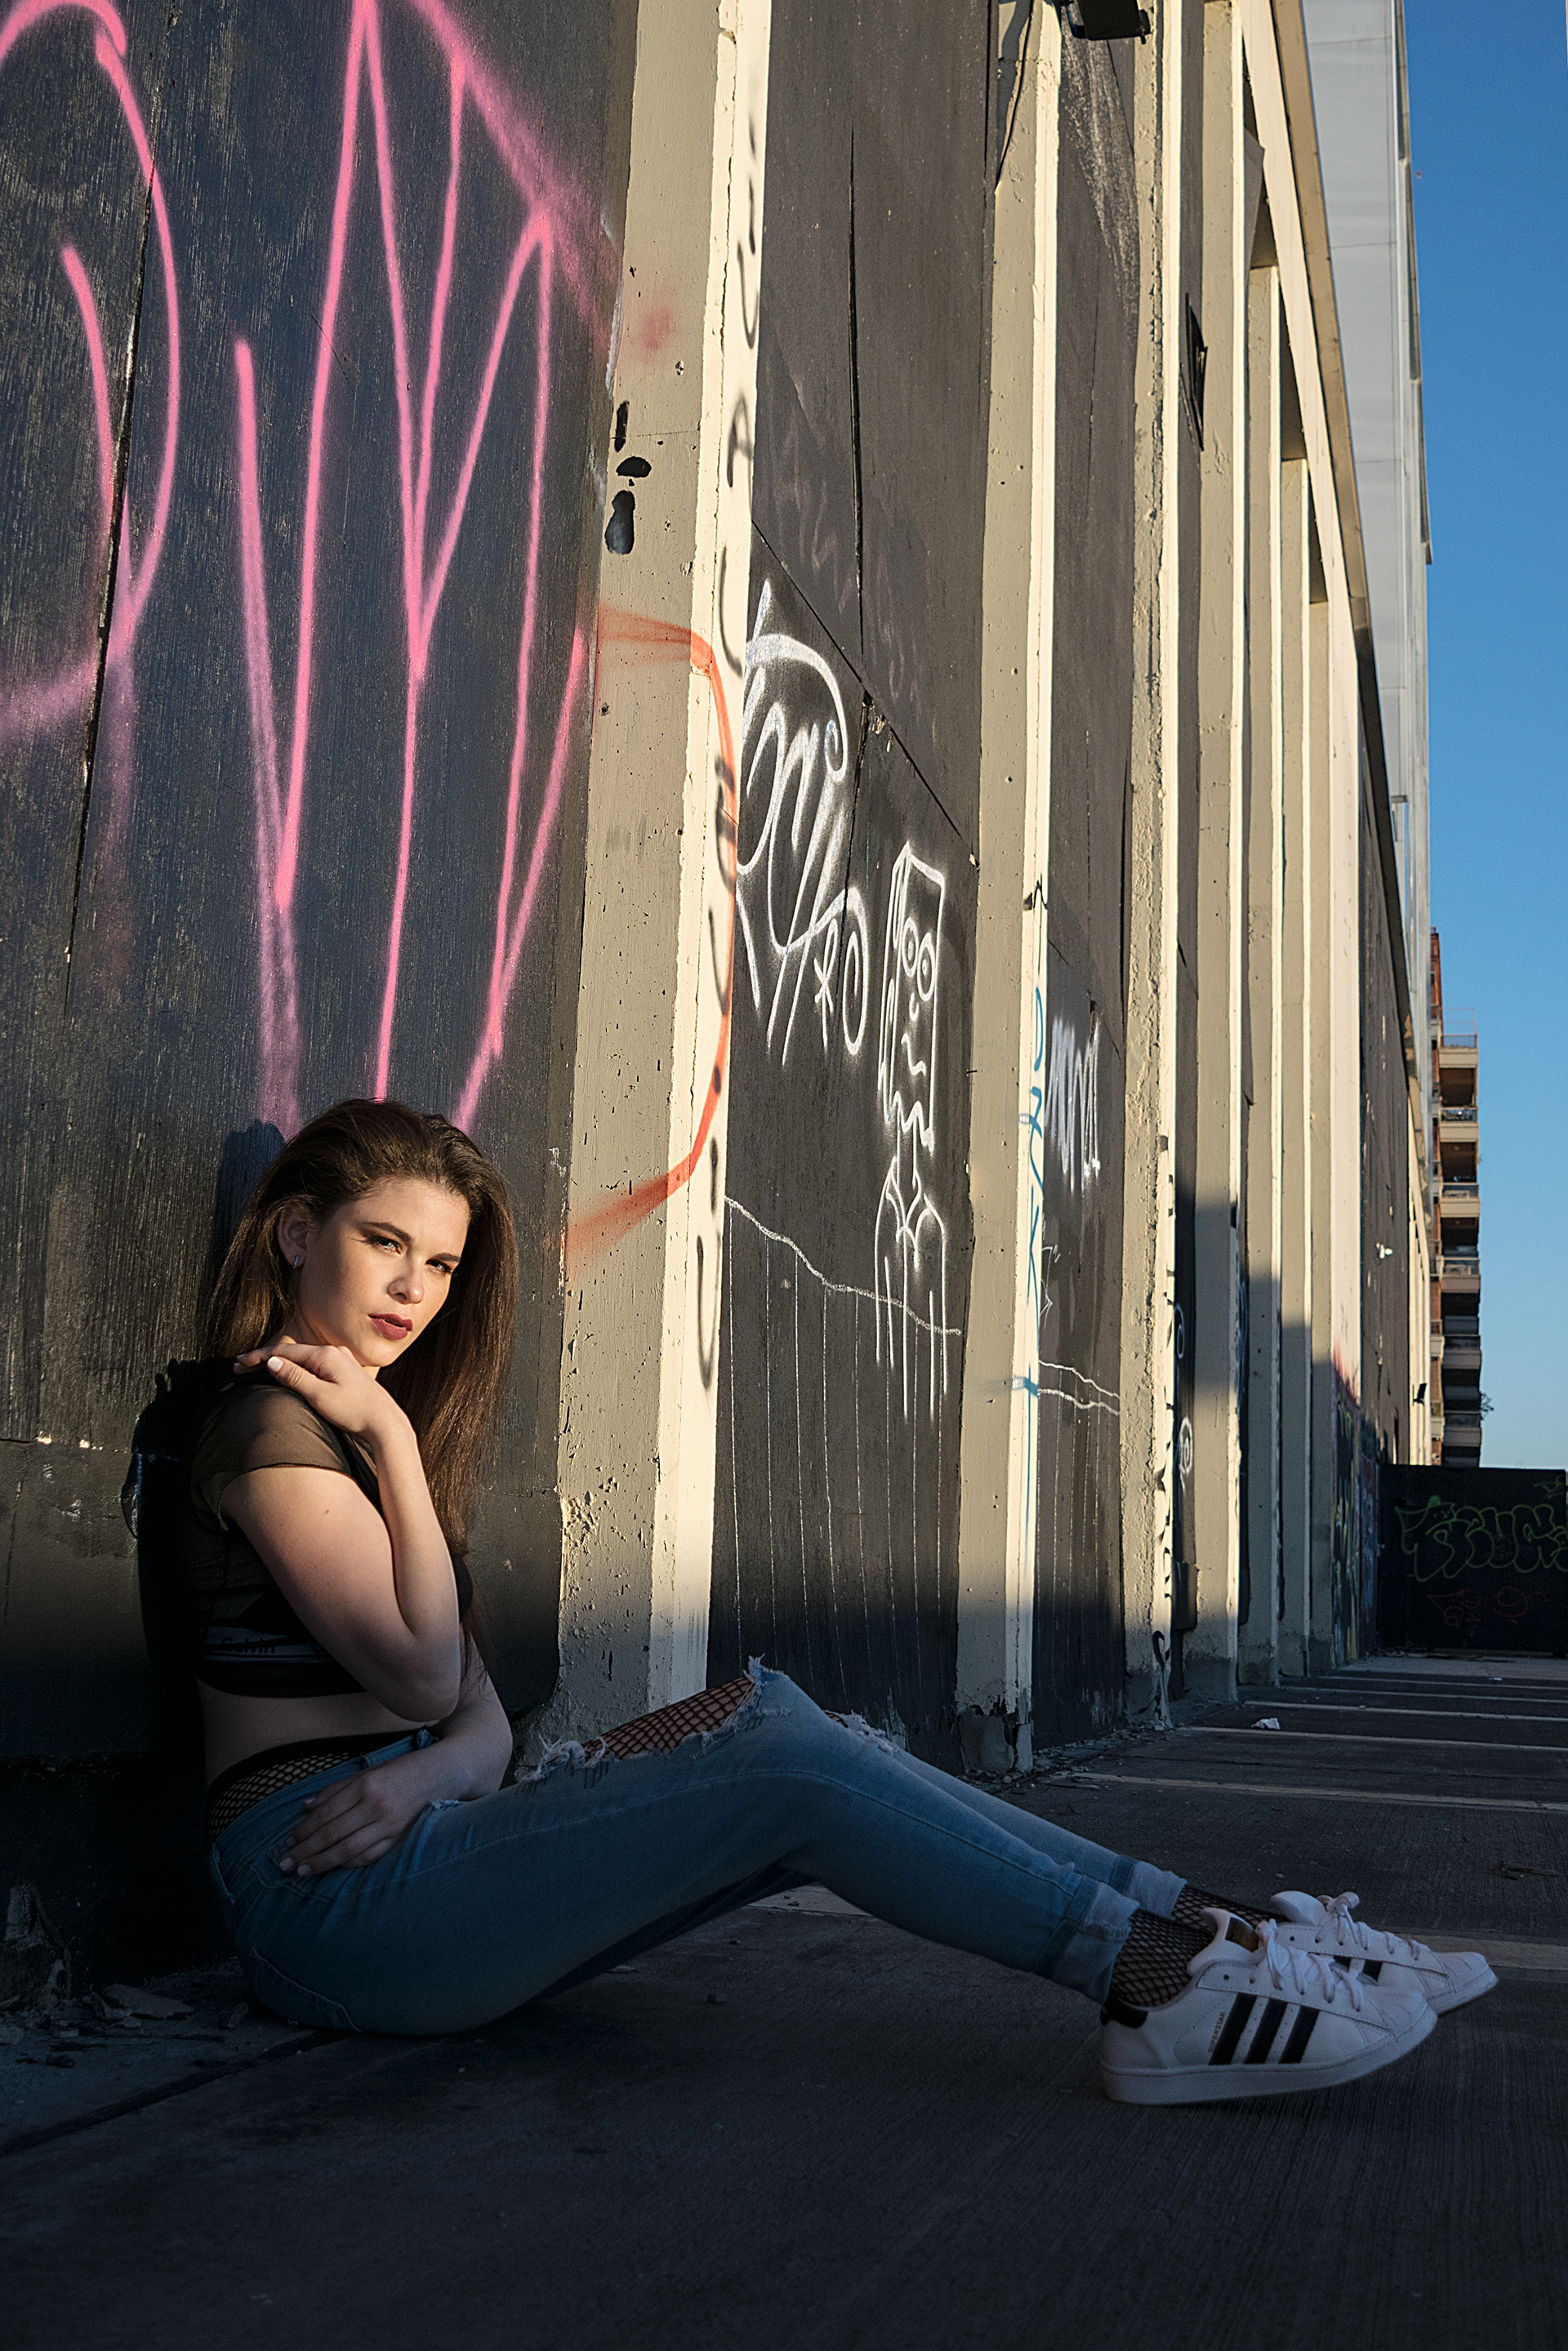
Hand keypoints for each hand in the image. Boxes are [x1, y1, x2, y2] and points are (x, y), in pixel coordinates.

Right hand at [235, 1338, 404, 1449]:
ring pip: (303, 1358)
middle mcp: (334, 1352)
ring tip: (258, 1368)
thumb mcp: (319, 1396)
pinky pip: (314, 1364)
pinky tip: (288, 1373)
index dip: (258, 1357)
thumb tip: (272, 1362)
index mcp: (326, 1355)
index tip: (238, 1363)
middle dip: (266, 1358)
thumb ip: (295, 1377)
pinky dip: (296, 1367)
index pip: (284, 1352)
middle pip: (292, 1352)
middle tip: (241, 1366)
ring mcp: (341, 1360)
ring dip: (280, 1363)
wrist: (385, 1422)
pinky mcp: (346, 1370)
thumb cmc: (354, 1411)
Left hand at [276, 1744, 450, 1874]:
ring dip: (322, 1862)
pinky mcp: (399, 1838)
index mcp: (364, 1785)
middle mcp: (375, 1805)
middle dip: (305, 1851)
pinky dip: (349, 1864)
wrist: (441, 1774)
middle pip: (332, 1833)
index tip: (288, 1842)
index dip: (304, 1830)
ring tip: (303, 1871)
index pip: (325, 1813)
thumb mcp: (367, 1772)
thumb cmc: (401, 1771)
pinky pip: (369, 1856)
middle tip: (285, 1864)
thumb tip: (305, 1807)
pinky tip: (333, 1868)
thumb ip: (335, 1790)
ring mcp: (388, 1824)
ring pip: (348, 1849)